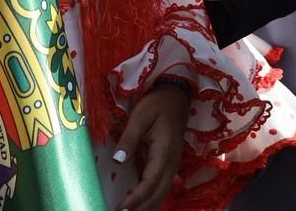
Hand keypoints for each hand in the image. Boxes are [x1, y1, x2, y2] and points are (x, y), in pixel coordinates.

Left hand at [114, 82, 190, 210]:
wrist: (177, 96)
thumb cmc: (157, 103)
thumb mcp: (140, 115)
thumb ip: (129, 137)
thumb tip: (118, 159)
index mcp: (164, 151)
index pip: (151, 182)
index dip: (136, 199)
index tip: (121, 209)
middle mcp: (172, 161)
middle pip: (159, 193)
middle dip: (142, 207)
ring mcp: (173, 163)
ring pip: (163, 192)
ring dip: (148, 205)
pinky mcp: (171, 162)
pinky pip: (163, 186)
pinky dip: (152, 197)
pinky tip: (140, 202)